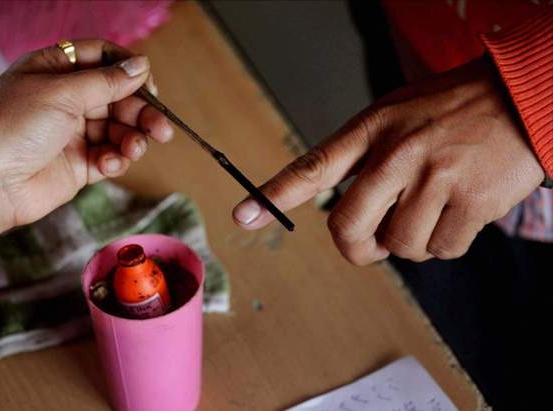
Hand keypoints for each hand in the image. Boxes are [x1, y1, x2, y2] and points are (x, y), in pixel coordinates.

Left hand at [0, 39, 172, 244]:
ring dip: (133, 139)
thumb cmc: (11, 128)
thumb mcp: (61, 94)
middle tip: (161, 128)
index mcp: (55, 71)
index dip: (128, 69)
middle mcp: (67, 99)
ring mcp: (74, 133)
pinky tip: (107, 164)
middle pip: (118, 97)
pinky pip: (110, 156)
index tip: (149, 84)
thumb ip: (106, 82)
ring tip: (134, 149)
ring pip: (119, 129)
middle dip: (141, 112)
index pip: (102, 59)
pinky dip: (116, 160)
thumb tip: (141, 66)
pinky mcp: (79, 164)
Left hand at [232, 58, 544, 263]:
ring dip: (413, 241)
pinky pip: (442, 249)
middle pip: (348, 227)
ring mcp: (434, 178)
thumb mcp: (397, 114)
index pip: (313, 166)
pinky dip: (448, 242)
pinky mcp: (470, 201)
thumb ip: (366, 158)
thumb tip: (344, 214)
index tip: (244, 215)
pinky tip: (460, 210)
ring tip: (433, 208)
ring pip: (401, 245)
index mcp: (372, 130)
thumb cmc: (453, 108)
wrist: (521, 96)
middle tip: (370, 245)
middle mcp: (397, 154)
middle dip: (356, 248)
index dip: (274, 194)